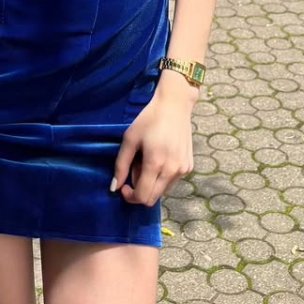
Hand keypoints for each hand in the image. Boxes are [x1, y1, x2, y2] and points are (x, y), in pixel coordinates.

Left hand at [110, 76, 196, 206]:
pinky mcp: (189, 166)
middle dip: (139, 191)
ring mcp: (183, 169)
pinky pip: (172, 181)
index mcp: (155, 164)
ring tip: (147, 161)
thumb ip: (121, 165)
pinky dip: (162, 177)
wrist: (174, 105)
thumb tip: (115, 187)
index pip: (142, 196)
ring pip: (163, 191)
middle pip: (152, 198)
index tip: (123, 186)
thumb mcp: (130, 138)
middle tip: (134, 170)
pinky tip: (160, 158)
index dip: (130, 196)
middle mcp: (172, 170)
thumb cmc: (149, 119)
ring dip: (151, 184)